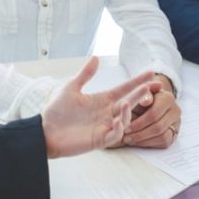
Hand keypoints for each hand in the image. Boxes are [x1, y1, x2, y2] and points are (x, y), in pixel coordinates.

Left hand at [42, 57, 161, 157]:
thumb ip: (85, 74)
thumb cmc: (57, 110)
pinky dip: (118, 129)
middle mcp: (106, 113)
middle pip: (129, 102)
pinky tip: (116, 120)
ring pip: (124, 120)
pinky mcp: (99, 140)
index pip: (124, 89)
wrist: (45, 131)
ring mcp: (104, 126)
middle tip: (153, 86)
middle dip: (141, 94)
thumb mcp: (71, 88)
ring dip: (128, 111)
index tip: (151, 72)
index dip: (137, 81)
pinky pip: (114, 135)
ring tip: (126, 102)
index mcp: (101, 100)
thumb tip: (96, 57)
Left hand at [124, 74, 181, 148]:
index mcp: (167, 98)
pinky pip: (165, 142)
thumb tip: (145, 101)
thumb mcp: (140, 94)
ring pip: (163, 137)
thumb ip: (142, 96)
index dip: (139, 122)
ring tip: (130, 140)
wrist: (151, 103)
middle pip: (158, 127)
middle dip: (140, 133)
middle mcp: (175, 110)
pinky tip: (138, 141)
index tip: (125, 127)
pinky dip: (150, 143)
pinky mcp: (175, 133)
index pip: (154, 114)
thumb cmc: (143, 98)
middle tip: (126, 137)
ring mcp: (177, 123)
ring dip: (144, 140)